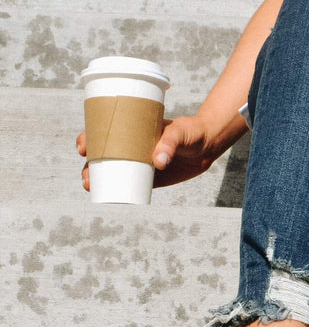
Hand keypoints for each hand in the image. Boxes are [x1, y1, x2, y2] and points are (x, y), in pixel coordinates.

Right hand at [76, 113, 227, 191]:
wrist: (207, 144)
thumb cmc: (190, 131)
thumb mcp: (179, 132)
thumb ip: (169, 143)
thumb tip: (158, 162)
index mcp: (132, 129)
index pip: (103, 131)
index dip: (88, 138)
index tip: (82, 147)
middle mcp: (131, 145)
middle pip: (103, 155)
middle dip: (89, 165)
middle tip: (86, 175)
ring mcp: (140, 162)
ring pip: (113, 171)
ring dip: (97, 179)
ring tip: (90, 186)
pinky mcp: (151, 178)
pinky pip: (130, 184)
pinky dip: (117, 191)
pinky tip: (106, 197)